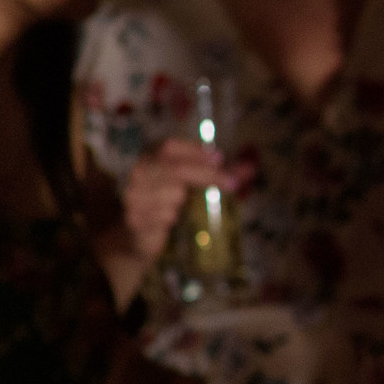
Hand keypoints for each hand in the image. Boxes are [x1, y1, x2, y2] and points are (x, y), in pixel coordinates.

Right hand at [109, 138, 239, 267]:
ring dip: (185, 204)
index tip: (220, 158)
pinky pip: (164, 217)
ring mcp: (134, 196)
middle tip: (232, 183)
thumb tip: (250, 168)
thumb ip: (219, 175)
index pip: (170, 146)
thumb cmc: (168, 204)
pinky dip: (172, 220)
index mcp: (150, 158)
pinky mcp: (134, 219)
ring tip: (179, 209)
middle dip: (207, 175)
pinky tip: (169, 223)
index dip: (195, 150)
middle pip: (176, 169)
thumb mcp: (192, 186)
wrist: (136, 237)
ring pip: (173, 195)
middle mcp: (139, 173)